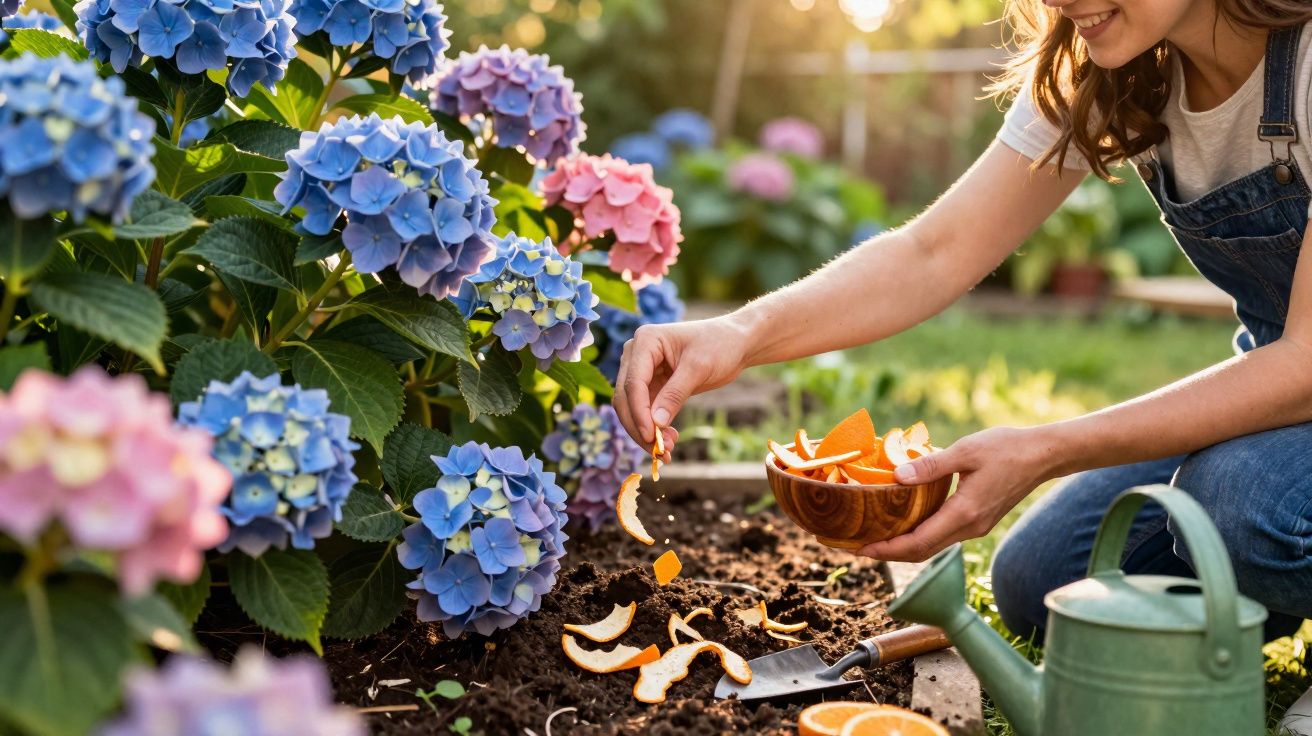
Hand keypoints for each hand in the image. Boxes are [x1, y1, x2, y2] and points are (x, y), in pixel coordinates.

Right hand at [613, 317, 752, 451]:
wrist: (734, 343)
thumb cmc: (719, 345)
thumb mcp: (699, 368)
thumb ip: (675, 394)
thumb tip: (656, 423)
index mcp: (645, 341)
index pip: (634, 382)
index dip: (639, 412)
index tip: (651, 437)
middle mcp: (636, 354)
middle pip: (626, 397)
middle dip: (640, 426)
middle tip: (659, 451)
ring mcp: (641, 370)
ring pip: (632, 408)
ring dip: (645, 431)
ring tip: (667, 450)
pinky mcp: (651, 384)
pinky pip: (644, 410)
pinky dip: (653, 427)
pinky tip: (668, 439)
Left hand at [857, 426, 1066, 561]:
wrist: (1043, 455)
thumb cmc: (1006, 448)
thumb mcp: (966, 450)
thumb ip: (930, 465)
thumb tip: (897, 477)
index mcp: (965, 512)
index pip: (918, 543)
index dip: (887, 550)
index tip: (861, 549)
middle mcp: (970, 527)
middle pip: (922, 552)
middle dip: (888, 553)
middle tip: (856, 547)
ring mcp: (975, 527)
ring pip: (932, 546)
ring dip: (902, 546)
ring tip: (873, 537)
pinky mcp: (978, 521)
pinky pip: (942, 535)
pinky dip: (919, 536)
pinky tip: (902, 523)